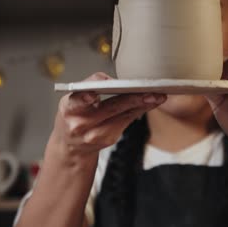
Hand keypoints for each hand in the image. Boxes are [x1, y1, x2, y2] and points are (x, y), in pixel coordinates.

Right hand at [49, 72, 166, 162]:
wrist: (72, 146)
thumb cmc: (74, 115)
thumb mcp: (73, 99)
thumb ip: (90, 86)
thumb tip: (113, 80)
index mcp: (69, 109)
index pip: (76, 101)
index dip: (85, 98)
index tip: (93, 94)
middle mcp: (81, 124)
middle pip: (110, 108)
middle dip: (132, 99)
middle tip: (150, 92)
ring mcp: (96, 134)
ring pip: (124, 115)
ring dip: (143, 105)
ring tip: (158, 96)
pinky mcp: (109, 139)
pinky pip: (128, 121)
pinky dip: (140, 110)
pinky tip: (151, 102)